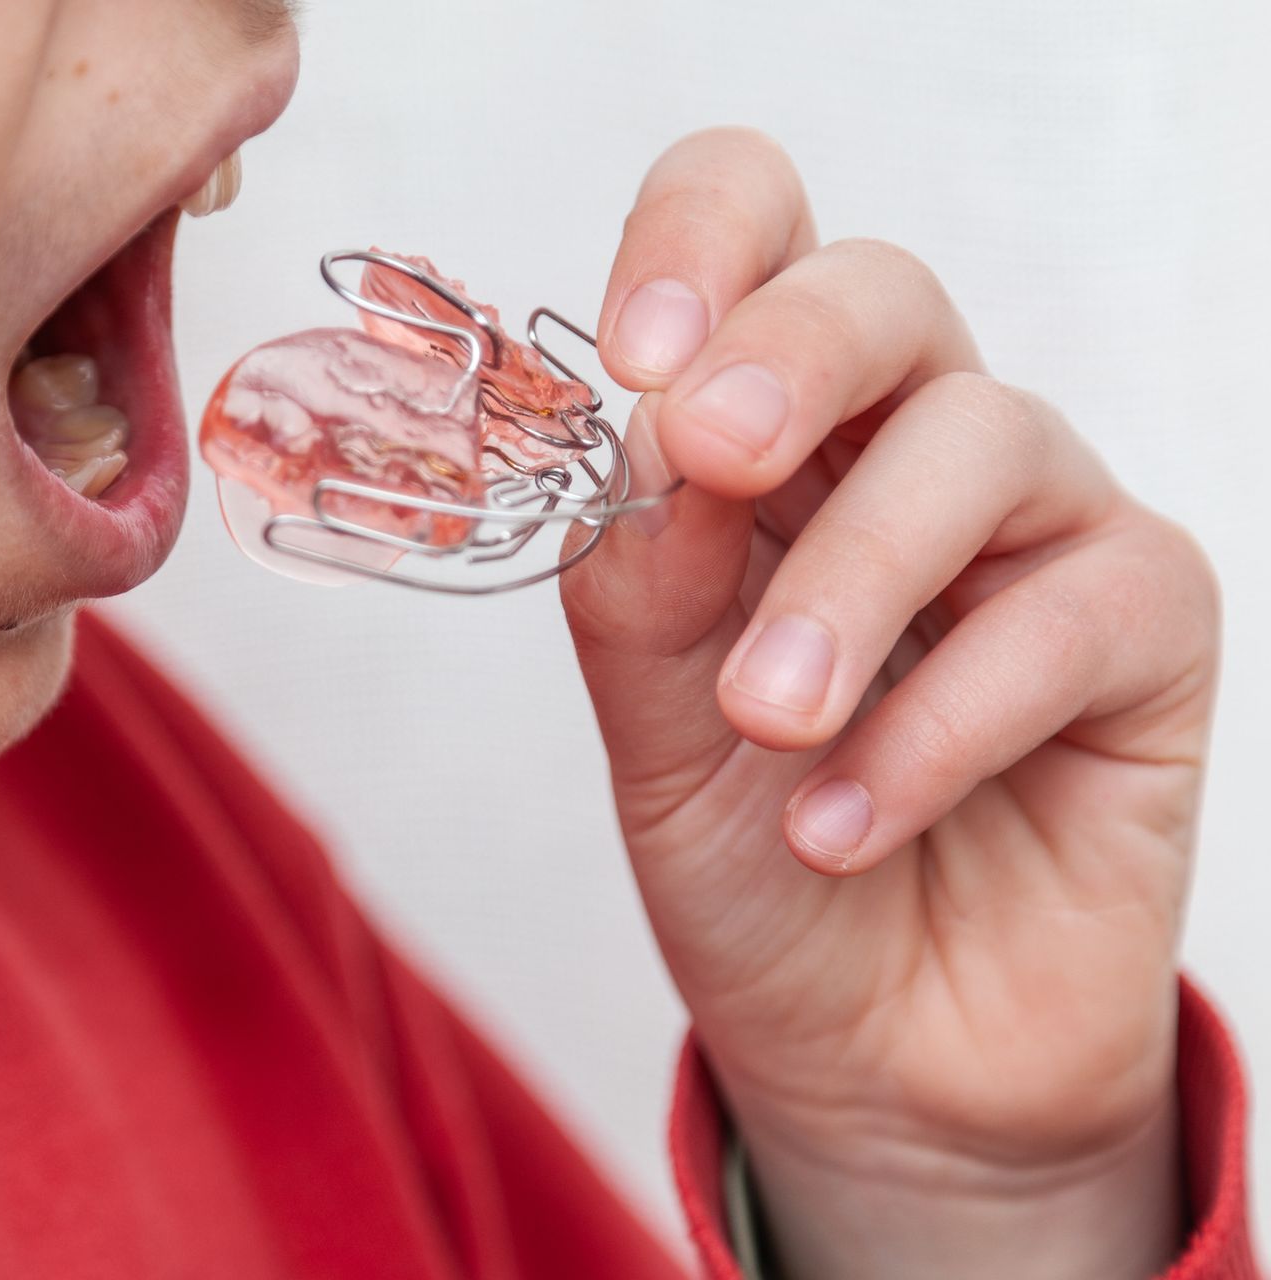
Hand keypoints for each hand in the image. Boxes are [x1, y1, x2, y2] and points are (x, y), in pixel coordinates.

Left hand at [562, 128, 1219, 1279]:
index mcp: (763, 439)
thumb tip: (650, 448)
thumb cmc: (751, 859)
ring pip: (978, 441)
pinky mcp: (1143, 628)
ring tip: (768, 725)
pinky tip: (846, 822)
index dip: (698, 244)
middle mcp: (901, 452)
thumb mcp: (648, 728)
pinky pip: (1071, 614)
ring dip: (850, 584)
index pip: (755, 241)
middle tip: (712, 453)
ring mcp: (1032, 528)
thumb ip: (639, 585)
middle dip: (789, 355)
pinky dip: (940, 723)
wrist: (863, 1047)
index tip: (635, 353)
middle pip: (880, 293)